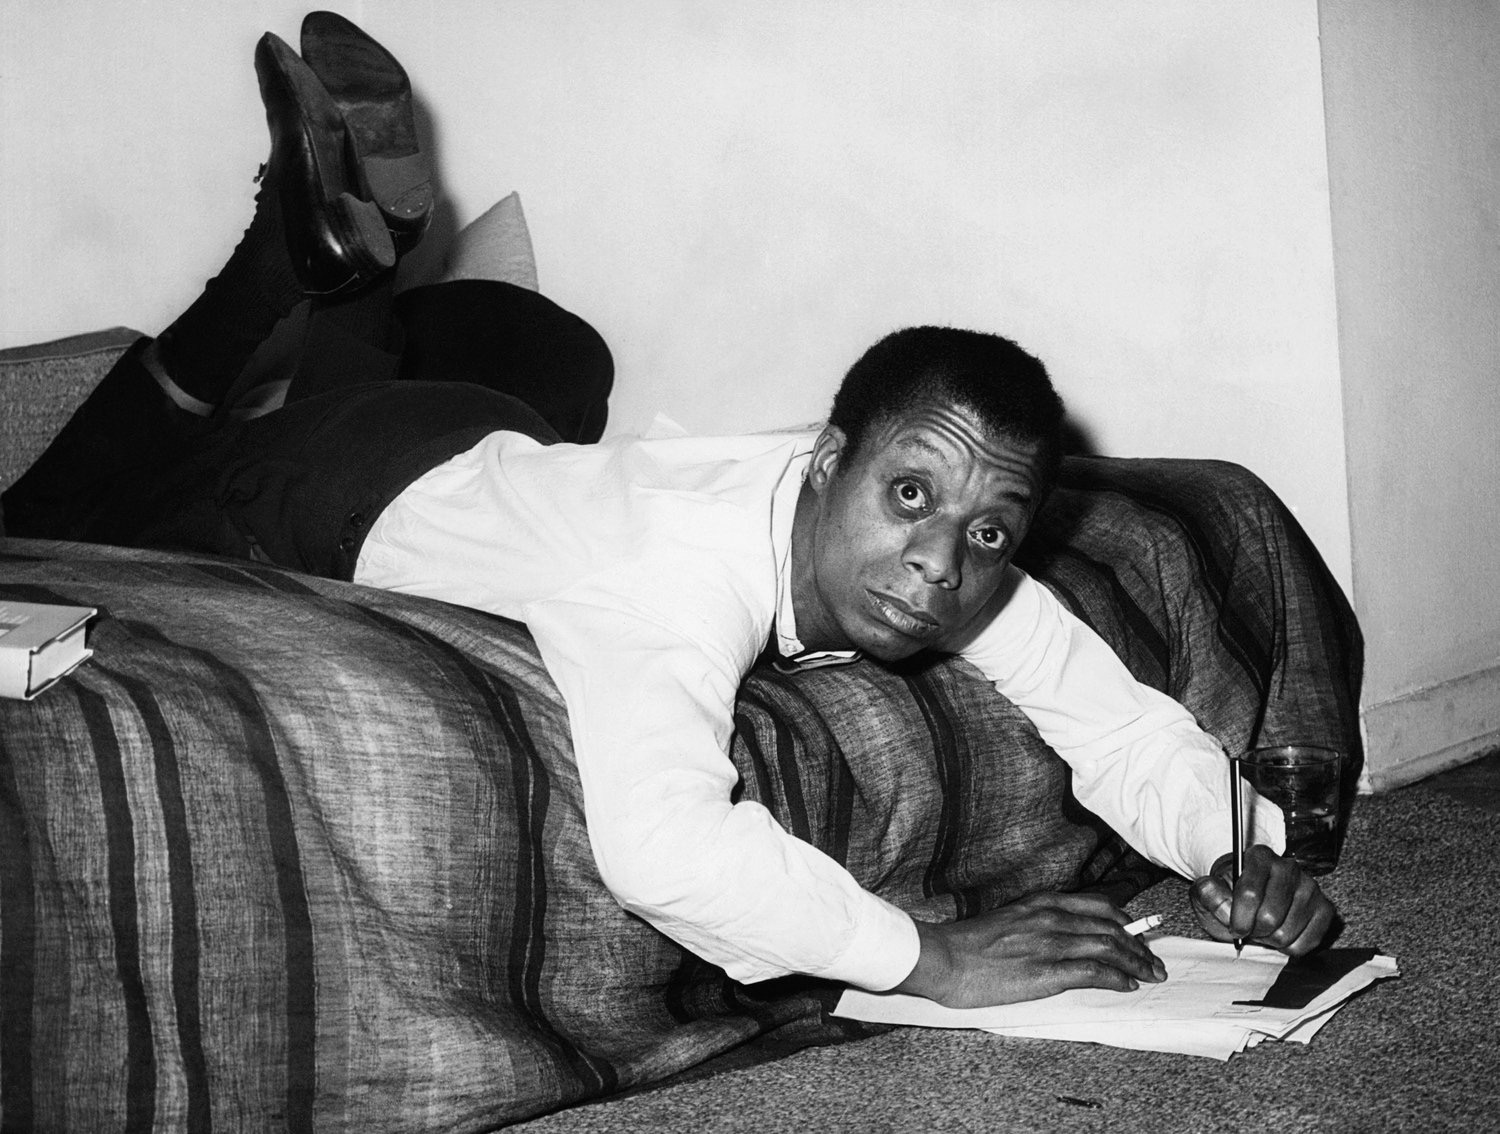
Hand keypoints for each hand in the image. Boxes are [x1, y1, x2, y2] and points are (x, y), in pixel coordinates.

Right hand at [895, 892, 1166, 1008]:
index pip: (1098, 906)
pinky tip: (1128, 985)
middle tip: (1155, 961)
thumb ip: (1035, 924)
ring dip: (1137, 963)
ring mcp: (1050, 943)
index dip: (1126, 920)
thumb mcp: (1007, 920)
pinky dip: (1117, 978)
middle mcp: (1051, 918)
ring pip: (1109, 948)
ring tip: (1151, 975)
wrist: (943, 958)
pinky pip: (1094, 973)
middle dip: (1140, 946)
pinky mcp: (1046, 971)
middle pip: (1110, 928)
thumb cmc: (967, 944)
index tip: (1138, 933)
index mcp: (1041, 903)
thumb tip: (1057, 938)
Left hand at [1188, 844, 1337, 954]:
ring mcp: (1311, 887)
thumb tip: (1212, 891)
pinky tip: (1280, 933)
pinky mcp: (1325, 909)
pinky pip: (1306, 943)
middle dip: (1253, 931)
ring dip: (1269, 940)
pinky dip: (1289, 948)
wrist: (1249, 902)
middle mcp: (1289, 867)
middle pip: (1270, 916)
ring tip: (1262, 929)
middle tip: (1248, 928)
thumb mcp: (1208, 893)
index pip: (1249, 894)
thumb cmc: (1228, 897)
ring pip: (1287, 933)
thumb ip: (1207, 893)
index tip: (1233, 926)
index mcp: (1259, 856)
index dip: (1238, 918)